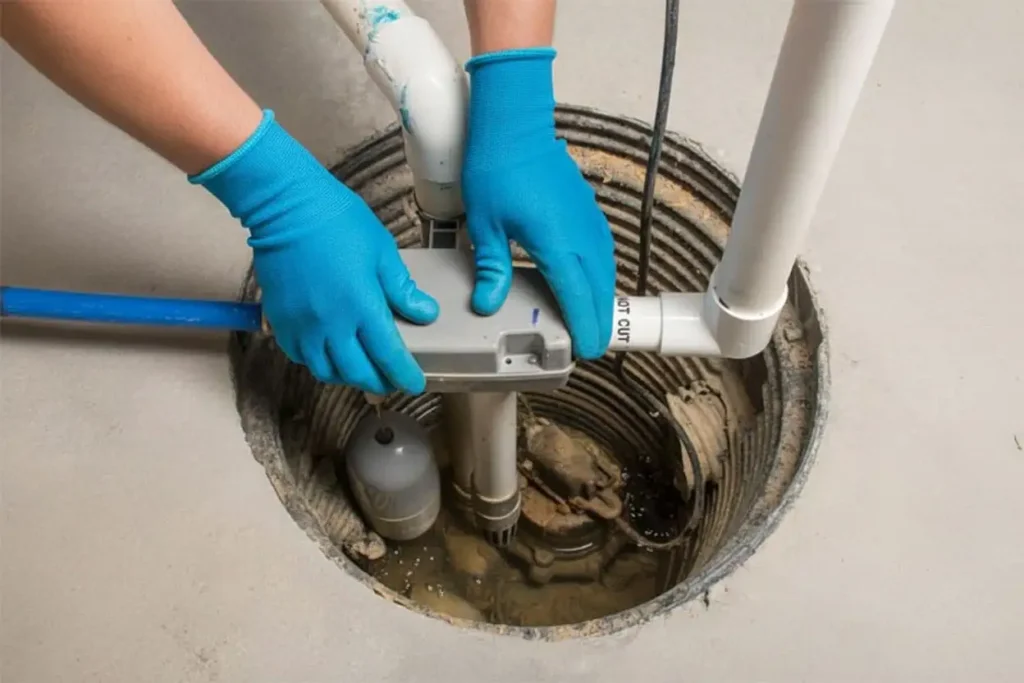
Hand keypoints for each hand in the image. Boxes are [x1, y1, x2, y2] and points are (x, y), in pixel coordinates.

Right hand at [192, 111, 437, 393]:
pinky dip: (318, 362)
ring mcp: (302, 326)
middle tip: (390, 381)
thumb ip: (401, 288)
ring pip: (326, 371)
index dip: (404, 375)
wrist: (284, 207)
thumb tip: (425, 314)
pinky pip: (300, 356)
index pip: (388, 356)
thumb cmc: (337, 221)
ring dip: (347, 377)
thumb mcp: (382, 251)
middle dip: (378, 382)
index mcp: (362, 306)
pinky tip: (330, 353)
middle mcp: (331, 324)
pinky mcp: (281, 321)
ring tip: (361, 369)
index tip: (414, 384)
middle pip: (357, 372)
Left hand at [461, 47, 614, 359]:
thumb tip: (486, 303)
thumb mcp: (486, 225)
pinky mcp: (587, 209)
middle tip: (593, 345)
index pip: (578, 297)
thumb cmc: (498, 169)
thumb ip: (492, 269)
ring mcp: (588, 221)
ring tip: (594, 319)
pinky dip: (600, 272)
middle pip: (599, 288)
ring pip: (605, 269)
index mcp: (557, 245)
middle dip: (598, 320)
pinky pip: (602, 250)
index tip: (586, 349)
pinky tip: (591, 280)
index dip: (584, 326)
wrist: (515, 126)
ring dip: (602, 296)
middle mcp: (580, 235)